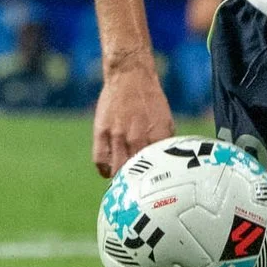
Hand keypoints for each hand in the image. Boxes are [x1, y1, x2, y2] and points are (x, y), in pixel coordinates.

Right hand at [91, 59, 173, 177]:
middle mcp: (138, 137)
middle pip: (137, 173)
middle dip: (137, 183)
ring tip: (122, 184)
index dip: (155, 181)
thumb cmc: (150, 99)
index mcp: (157, 135)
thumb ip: (165, 142)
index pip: (158, 168)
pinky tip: (108, 172)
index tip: (154, 188)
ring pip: (118, 170)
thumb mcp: (166, 120)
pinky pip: (100, 160)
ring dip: (120, 179)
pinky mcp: (102, 131)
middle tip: (136, 190)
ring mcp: (118, 135)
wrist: (130, 76)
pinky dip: (104, 170)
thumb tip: (165, 162)